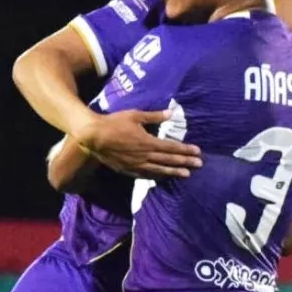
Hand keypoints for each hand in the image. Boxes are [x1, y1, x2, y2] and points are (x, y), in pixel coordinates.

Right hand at [73, 109, 201, 178]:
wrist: (93, 136)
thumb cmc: (114, 122)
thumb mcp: (135, 115)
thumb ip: (154, 116)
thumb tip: (172, 113)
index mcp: (148, 141)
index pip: (171, 147)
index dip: (185, 150)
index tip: (198, 152)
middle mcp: (145, 155)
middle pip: (168, 160)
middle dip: (185, 162)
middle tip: (199, 165)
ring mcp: (136, 165)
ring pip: (159, 170)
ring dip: (174, 172)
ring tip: (186, 174)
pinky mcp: (128, 170)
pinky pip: (146, 175)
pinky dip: (157, 176)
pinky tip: (163, 177)